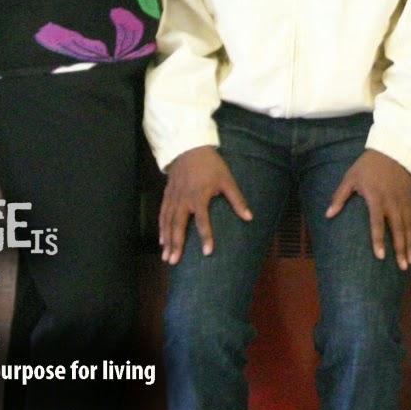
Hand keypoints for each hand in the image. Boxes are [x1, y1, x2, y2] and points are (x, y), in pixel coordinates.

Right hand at [158, 145, 251, 265]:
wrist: (190, 147)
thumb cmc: (211, 165)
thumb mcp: (227, 180)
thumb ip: (237, 200)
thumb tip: (249, 217)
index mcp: (199, 196)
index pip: (202, 220)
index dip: (206, 236)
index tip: (208, 252)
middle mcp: (183, 199)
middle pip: (178, 225)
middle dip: (176, 244)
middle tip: (174, 262)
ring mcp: (173, 197)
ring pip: (167, 222)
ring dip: (166, 240)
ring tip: (166, 257)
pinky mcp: (167, 195)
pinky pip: (162, 214)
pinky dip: (161, 228)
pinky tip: (161, 241)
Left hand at [326, 149, 410, 269]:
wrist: (393, 151)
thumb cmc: (368, 166)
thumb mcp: (351, 177)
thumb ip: (340, 196)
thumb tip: (328, 215)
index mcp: (376, 198)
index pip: (377, 222)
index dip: (378, 240)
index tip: (380, 256)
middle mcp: (392, 203)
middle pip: (397, 229)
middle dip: (400, 249)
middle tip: (402, 267)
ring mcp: (403, 202)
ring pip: (408, 227)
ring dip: (409, 245)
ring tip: (409, 262)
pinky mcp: (410, 200)